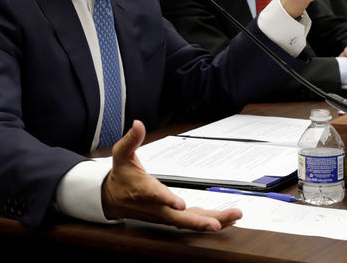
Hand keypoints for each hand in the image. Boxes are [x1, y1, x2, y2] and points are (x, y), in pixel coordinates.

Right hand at [102, 121, 241, 230]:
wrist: (112, 199)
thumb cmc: (121, 176)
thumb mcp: (122, 155)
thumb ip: (131, 140)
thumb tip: (138, 124)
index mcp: (144, 190)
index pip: (156, 196)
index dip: (168, 201)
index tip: (180, 204)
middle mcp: (156, 207)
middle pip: (178, 218)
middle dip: (199, 221)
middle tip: (218, 222)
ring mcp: (165, 215)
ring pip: (189, 222)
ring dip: (212, 221)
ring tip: (233, 216)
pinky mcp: (171, 217)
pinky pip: (192, 221)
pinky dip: (209, 221)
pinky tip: (226, 220)